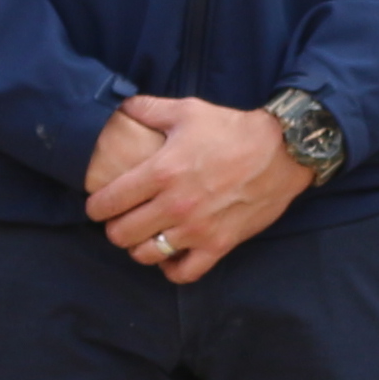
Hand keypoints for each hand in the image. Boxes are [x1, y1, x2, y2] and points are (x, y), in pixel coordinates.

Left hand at [84, 97, 300, 282]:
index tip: (98, 206)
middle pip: (121, 235)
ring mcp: (197, 229)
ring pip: (146, 255)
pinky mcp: (219, 245)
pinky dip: (171, 268)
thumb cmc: (232, 130)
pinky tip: (170, 254)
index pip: (109, 202)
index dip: (96, 207)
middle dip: (114, 229)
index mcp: (161, 172)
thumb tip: (121, 106)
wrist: (282, 152)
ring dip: (139, 248)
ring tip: (144, 236)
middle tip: (121, 220)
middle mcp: (175, 205)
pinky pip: (184, 273)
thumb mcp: (187, 110)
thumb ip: (148, 109)